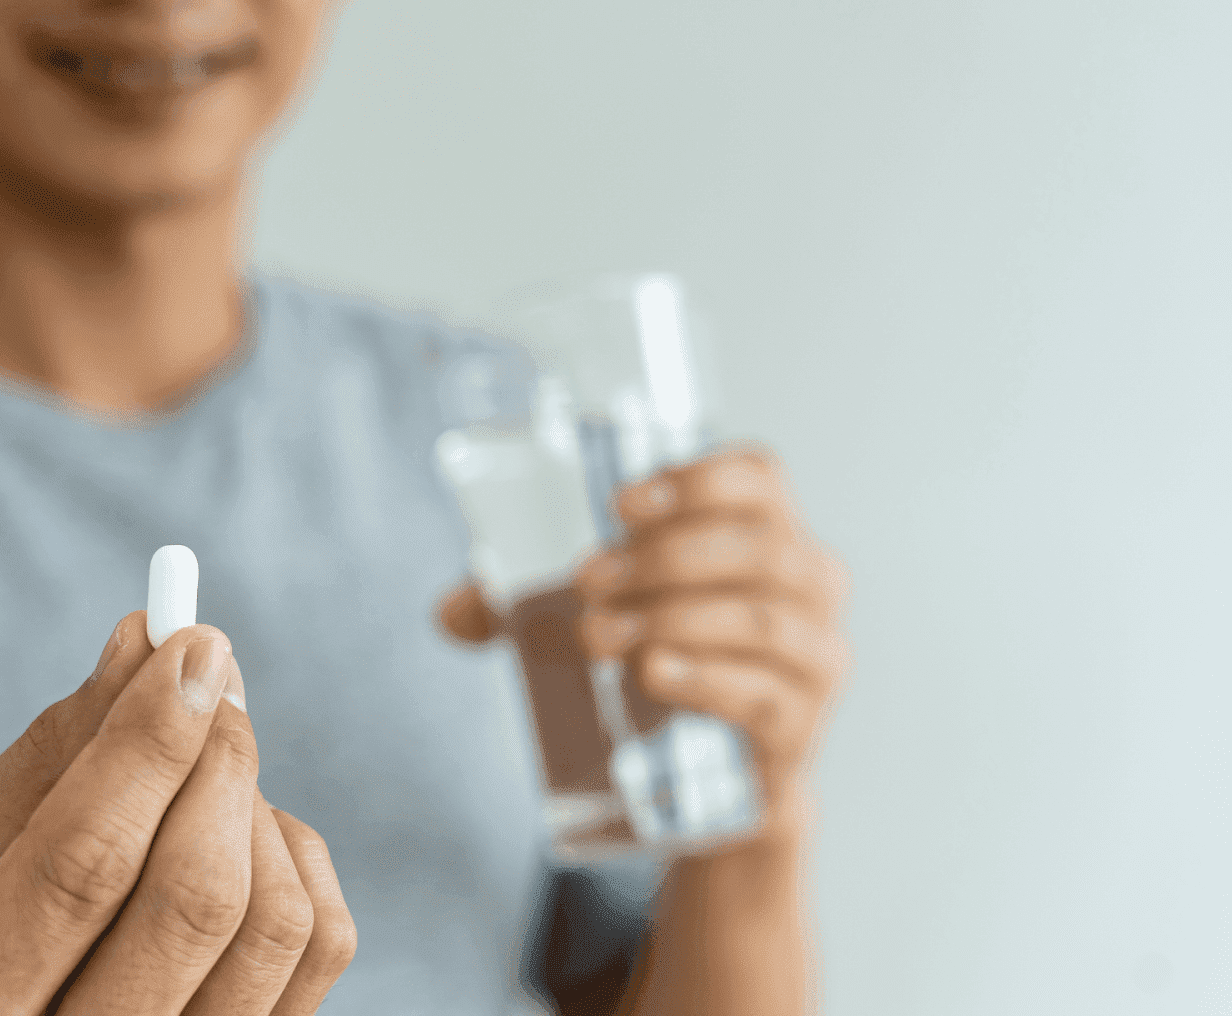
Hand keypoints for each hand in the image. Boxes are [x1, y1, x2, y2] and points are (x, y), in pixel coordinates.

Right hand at [0, 611, 356, 1015]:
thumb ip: (45, 760)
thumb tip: (140, 644)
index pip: (83, 864)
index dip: (147, 741)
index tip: (190, 642)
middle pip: (195, 898)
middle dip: (217, 758)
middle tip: (212, 677)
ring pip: (274, 924)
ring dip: (254, 808)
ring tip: (204, 770)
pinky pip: (321, 946)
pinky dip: (293, 857)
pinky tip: (238, 837)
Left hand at [439, 442, 849, 845]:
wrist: (714, 784)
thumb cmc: (663, 667)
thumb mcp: (604, 619)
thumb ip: (526, 610)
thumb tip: (448, 611)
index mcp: (768, 532)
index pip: (758, 477)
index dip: (697, 479)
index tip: (618, 505)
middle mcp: (809, 584)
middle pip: (757, 546)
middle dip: (664, 557)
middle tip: (585, 582)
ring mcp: (815, 655)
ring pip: (760, 617)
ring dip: (673, 617)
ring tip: (598, 634)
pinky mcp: (800, 725)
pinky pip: (765, 693)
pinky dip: (706, 679)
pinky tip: (654, 674)